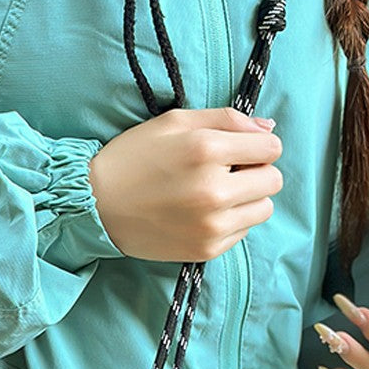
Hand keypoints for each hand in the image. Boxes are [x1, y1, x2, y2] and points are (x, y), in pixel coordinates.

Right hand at [88, 107, 283, 262]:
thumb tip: (268, 128)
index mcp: (206, 149)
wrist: (95, 205)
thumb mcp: (175, 122)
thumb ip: (226, 119)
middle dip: (256, 171)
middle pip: (273, 180)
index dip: (257, 145)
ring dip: (247, 198)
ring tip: (215, 193)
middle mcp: (214, 189)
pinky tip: (201, 212)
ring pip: (264, 209)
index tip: (238, 150)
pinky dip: (230, 221)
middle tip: (226, 172)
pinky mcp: (206, 249)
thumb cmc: (133, 158)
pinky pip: (243, 232)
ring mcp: (212, 224)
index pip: (272, 147)